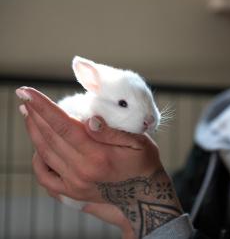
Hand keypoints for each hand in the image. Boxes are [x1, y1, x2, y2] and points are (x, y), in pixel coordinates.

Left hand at [16, 87, 182, 238]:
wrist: (144, 195)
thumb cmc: (144, 164)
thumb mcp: (139, 143)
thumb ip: (112, 132)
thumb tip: (90, 119)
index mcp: (98, 156)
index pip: (63, 126)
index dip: (43, 107)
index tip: (27, 92)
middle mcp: (82, 171)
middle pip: (49, 137)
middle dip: (35, 114)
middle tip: (25, 98)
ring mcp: (74, 183)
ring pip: (44, 153)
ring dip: (34, 131)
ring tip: (28, 114)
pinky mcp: (72, 192)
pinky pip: (45, 176)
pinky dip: (37, 159)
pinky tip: (38, 144)